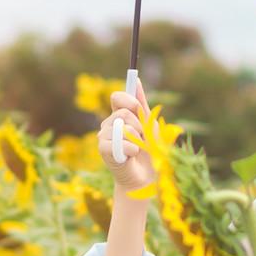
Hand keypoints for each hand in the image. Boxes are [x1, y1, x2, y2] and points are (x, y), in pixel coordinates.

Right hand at [97, 80, 156, 195]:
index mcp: (120, 115)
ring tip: (137, 149)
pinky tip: (131, 156)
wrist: (148, 176)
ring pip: (120, 127)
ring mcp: (104, 137)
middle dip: (139, 126)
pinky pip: (116, 142)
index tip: (138, 108)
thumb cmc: (151, 150)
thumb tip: (136, 79)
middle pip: (122, 113)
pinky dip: (130, 149)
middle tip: (142, 138)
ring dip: (136, 139)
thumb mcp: (150, 123)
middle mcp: (109, 124)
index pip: (117, 97)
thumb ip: (141, 103)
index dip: (129, 100)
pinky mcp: (103, 150)